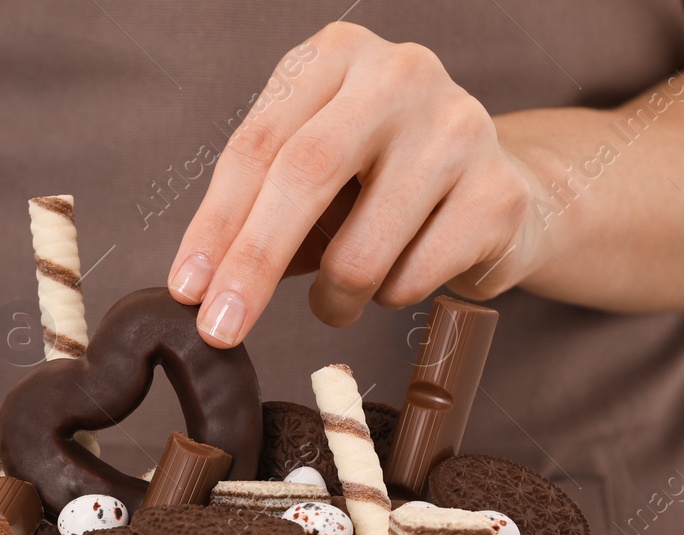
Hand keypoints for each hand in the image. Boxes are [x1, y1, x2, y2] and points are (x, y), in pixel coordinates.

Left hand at [167, 21, 546, 347]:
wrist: (496, 191)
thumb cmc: (380, 185)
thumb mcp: (314, 176)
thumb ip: (257, 211)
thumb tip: (197, 288)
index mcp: (336, 55)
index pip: (257, 144)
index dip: (215, 224)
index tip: (186, 290)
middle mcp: (400, 74)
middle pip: (304, 175)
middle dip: (252, 265)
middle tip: (221, 329)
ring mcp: (458, 127)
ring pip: (359, 251)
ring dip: (332, 299)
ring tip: (340, 294)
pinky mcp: (497, 193)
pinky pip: (410, 280)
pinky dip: (389, 298)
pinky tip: (405, 270)